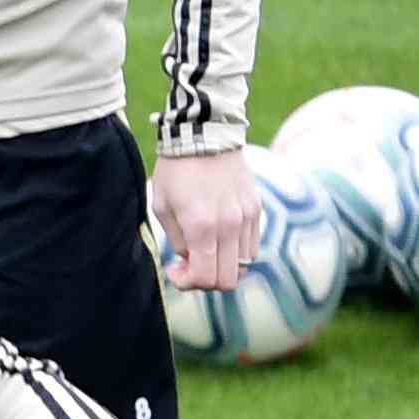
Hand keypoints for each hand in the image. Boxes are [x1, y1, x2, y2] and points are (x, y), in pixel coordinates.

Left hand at [150, 145, 260, 292]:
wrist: (205, 136)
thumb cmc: (175, 172)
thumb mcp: (162, 208)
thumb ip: (178, 241)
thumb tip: (191, 262)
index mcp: (202, 226)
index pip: (205, 277)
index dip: (188, 283)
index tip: (175, 269)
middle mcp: (230, 225)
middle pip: (228, 279)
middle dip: (205, 281)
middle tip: (188, 265)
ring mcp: (247, 217)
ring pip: (244, 265)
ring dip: (222, 266)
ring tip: (203, 250)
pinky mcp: (256, 208)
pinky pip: (252, 245)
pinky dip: (236, 251)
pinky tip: (218, 238)